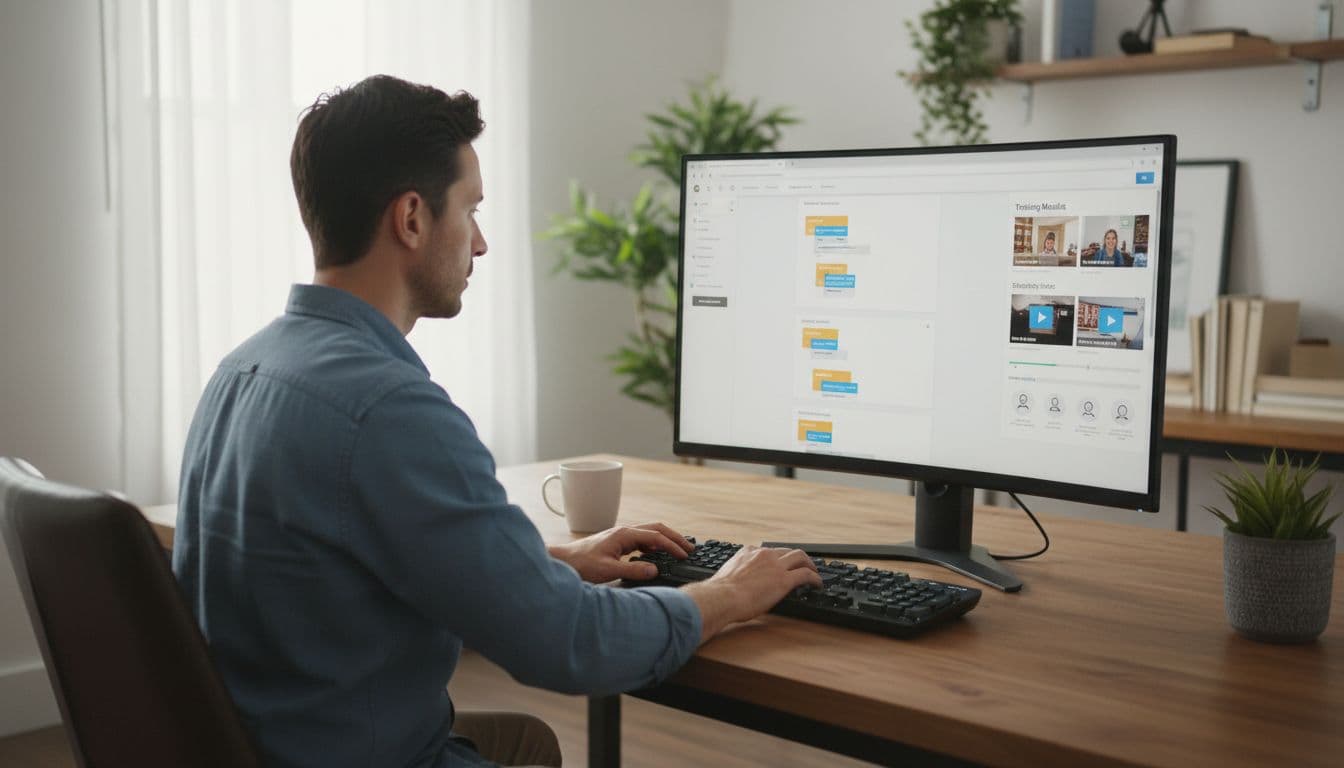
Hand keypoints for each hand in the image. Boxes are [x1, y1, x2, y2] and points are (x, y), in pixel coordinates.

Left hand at [548, 522, 693, 583]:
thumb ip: (633, 570)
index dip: (672, 545)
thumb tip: (655, 569)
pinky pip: (642, 540)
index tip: (685, 555)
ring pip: (650, 532)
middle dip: (675, 537)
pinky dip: (655, 544)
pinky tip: (657, 554)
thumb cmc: (581, 565)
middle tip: (690, 548)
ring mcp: (620, 536)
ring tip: (679, 549)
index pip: (655, 536)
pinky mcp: (617, 543)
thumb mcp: (608, 570)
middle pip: (656, 528)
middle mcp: (624, 532)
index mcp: (624, 535)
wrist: (563, 562)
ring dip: (666, 539)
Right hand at [683, 546, 821, 641]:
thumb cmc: (721, 592)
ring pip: (800, 557)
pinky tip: (817, 584)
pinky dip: (814, 578)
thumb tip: (738, 584)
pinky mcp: (784, 580)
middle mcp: (764, 555)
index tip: (781, 565)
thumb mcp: (729, 575)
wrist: (722, 597)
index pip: (768, 551)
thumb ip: (738, 574)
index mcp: (748, 552)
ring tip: (814, 572)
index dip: (778, 559)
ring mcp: (775, 566)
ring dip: (809, 564)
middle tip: (804, 565)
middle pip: (787, 551)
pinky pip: (805, 574)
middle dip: (797, 557)